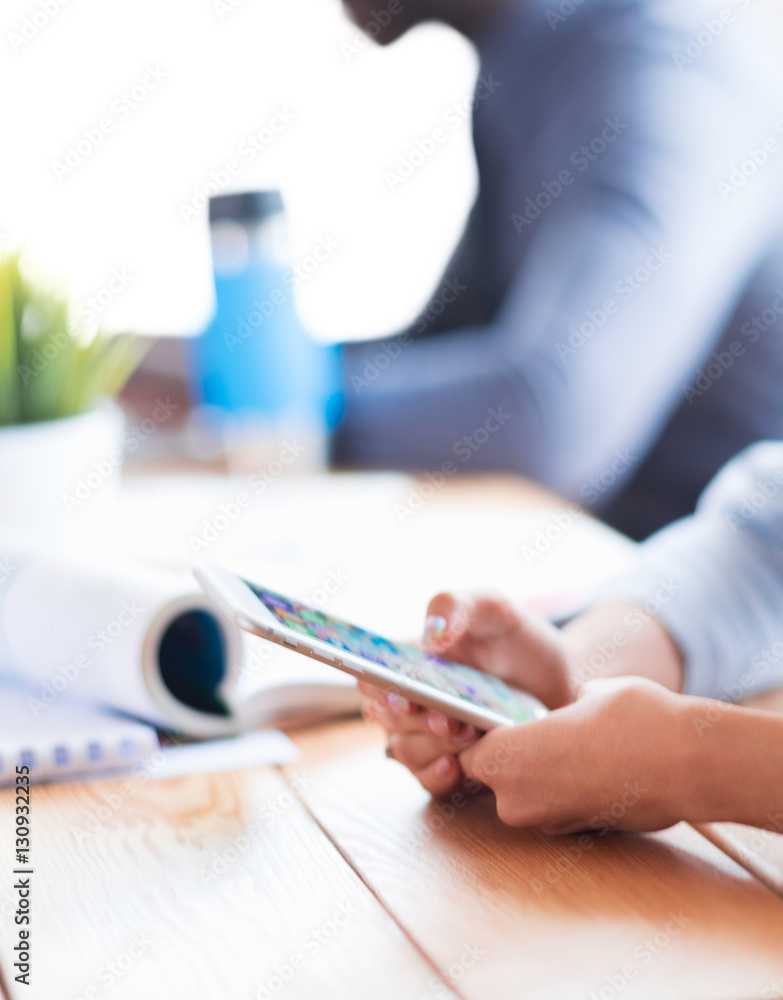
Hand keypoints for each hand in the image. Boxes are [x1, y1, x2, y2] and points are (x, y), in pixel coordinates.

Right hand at [359, 590, 573, 796]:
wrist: (562, 682)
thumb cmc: (518, 640)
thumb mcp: (493, 607)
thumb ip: (457, 605)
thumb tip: (431, 635)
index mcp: (410, 661)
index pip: (370, 675)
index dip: (377, 687)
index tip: (403, 693)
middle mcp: (411, 700)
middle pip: (386, 717)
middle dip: (415, 720)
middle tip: (449, 718)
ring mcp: (429, 736)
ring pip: (406, 751)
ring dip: (431, 746)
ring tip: (467, 735)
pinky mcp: (451, 765)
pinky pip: (429, 780)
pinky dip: (437, 776)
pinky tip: (457, 767)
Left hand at [458, 676, 690, 833]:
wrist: (691, 763)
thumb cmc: (633, 717)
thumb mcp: (585, 693)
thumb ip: (555, 708)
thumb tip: (559, 711)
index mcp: (504, 758)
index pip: (465, 748)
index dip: (480, 732)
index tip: (499, 718)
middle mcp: (514, 799)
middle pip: (490, 775)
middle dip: (509, 755)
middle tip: (540, 729)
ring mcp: (546, 823)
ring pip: (522, 792)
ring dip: (539, 774)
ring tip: (574, 746)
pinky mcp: (575, 834)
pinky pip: (553, 806)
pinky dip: (564, 790)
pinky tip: (593, 767)